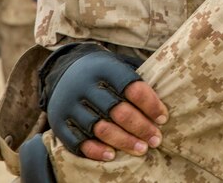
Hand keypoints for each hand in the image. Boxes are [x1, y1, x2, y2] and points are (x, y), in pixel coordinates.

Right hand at [43, 48, 167, 161]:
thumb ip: (137, 84)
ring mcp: (70, 105)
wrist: (63, 70)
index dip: (151, 105)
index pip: (133, 88)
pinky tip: (113, 155)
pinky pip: (78, 142)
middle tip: (156, 139)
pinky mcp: (59, 122)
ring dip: (124, 141)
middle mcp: (85, 85)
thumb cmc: (102, 73)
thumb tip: (161, 110)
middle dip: (141, 127)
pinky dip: (96, 151)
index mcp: (105, 68)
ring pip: (101, 129)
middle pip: (119, 111)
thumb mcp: (118, 66)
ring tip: (142, 149)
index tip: (163, 118)